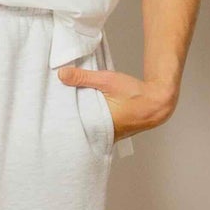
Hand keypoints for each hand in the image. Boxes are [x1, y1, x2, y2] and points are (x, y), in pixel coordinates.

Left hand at [57, 64, 176, 142]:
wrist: (158, 101)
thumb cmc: (136, 94)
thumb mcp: (107, 81)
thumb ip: (84, 77)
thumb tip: (62, 74)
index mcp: (99, 126)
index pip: (73, 126)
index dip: (62, 119)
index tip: (52, 111)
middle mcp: (103, 135)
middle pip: (79, 128)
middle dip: (70, 119)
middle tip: (55, 109)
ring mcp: (109, 135)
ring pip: (88, 128)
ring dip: (81, 119)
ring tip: (68, 109)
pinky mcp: (114, 132)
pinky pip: (97, 127)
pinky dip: (91, 119)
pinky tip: (86, 110)